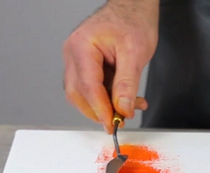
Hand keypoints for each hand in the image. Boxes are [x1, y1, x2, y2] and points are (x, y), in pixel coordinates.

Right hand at [63, 0, 158, 132]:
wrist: (133, 7)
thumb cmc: (133, 20)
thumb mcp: (135, 53)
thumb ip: (127, 84)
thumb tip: (122, 109)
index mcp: (82, 46)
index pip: (88, 87)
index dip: (101, 110)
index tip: (113, 124)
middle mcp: (73, 53)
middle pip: (79, 94)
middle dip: (99, 111)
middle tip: (121, 119)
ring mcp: (77, 60)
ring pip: (83, 95)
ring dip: (104, 107)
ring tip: (127, 108)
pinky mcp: (85, 66)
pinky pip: (91, 89)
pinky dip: (106, 99)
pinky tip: (124, 100)